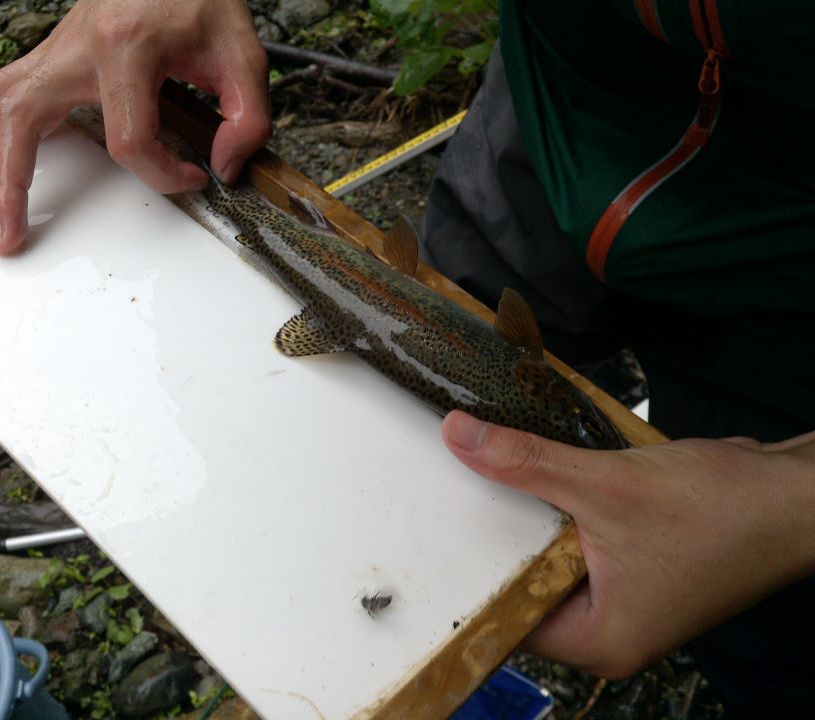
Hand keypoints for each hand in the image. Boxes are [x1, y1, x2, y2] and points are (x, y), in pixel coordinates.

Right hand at [0, 0, 270, 253]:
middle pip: (21, 120)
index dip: (163, 173)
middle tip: (2, 235)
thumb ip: (247, 118)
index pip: (129, 139)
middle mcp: (75, 48)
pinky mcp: (50, 61)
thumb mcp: (243, 54)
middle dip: (7, 183)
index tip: (191, 176)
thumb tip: (222, 167)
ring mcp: (54, 53)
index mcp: (124, 47)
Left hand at [442, 410, 814, 677]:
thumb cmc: (717, 510)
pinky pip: (581, 542)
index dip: (468, 576)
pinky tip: (533, 475)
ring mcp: (626, 598)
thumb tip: (459, 437)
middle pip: (526, 587)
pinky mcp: (639, 566)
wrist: (795, 493)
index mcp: (597, 640)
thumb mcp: (605, 484)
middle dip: (495, 541)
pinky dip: (562, 510)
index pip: (506, 618)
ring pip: (554, 560)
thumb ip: (525, 463)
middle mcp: (609, 630)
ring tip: (479, 480)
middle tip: (442, 500)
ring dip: (530, 519)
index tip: (428, 537)